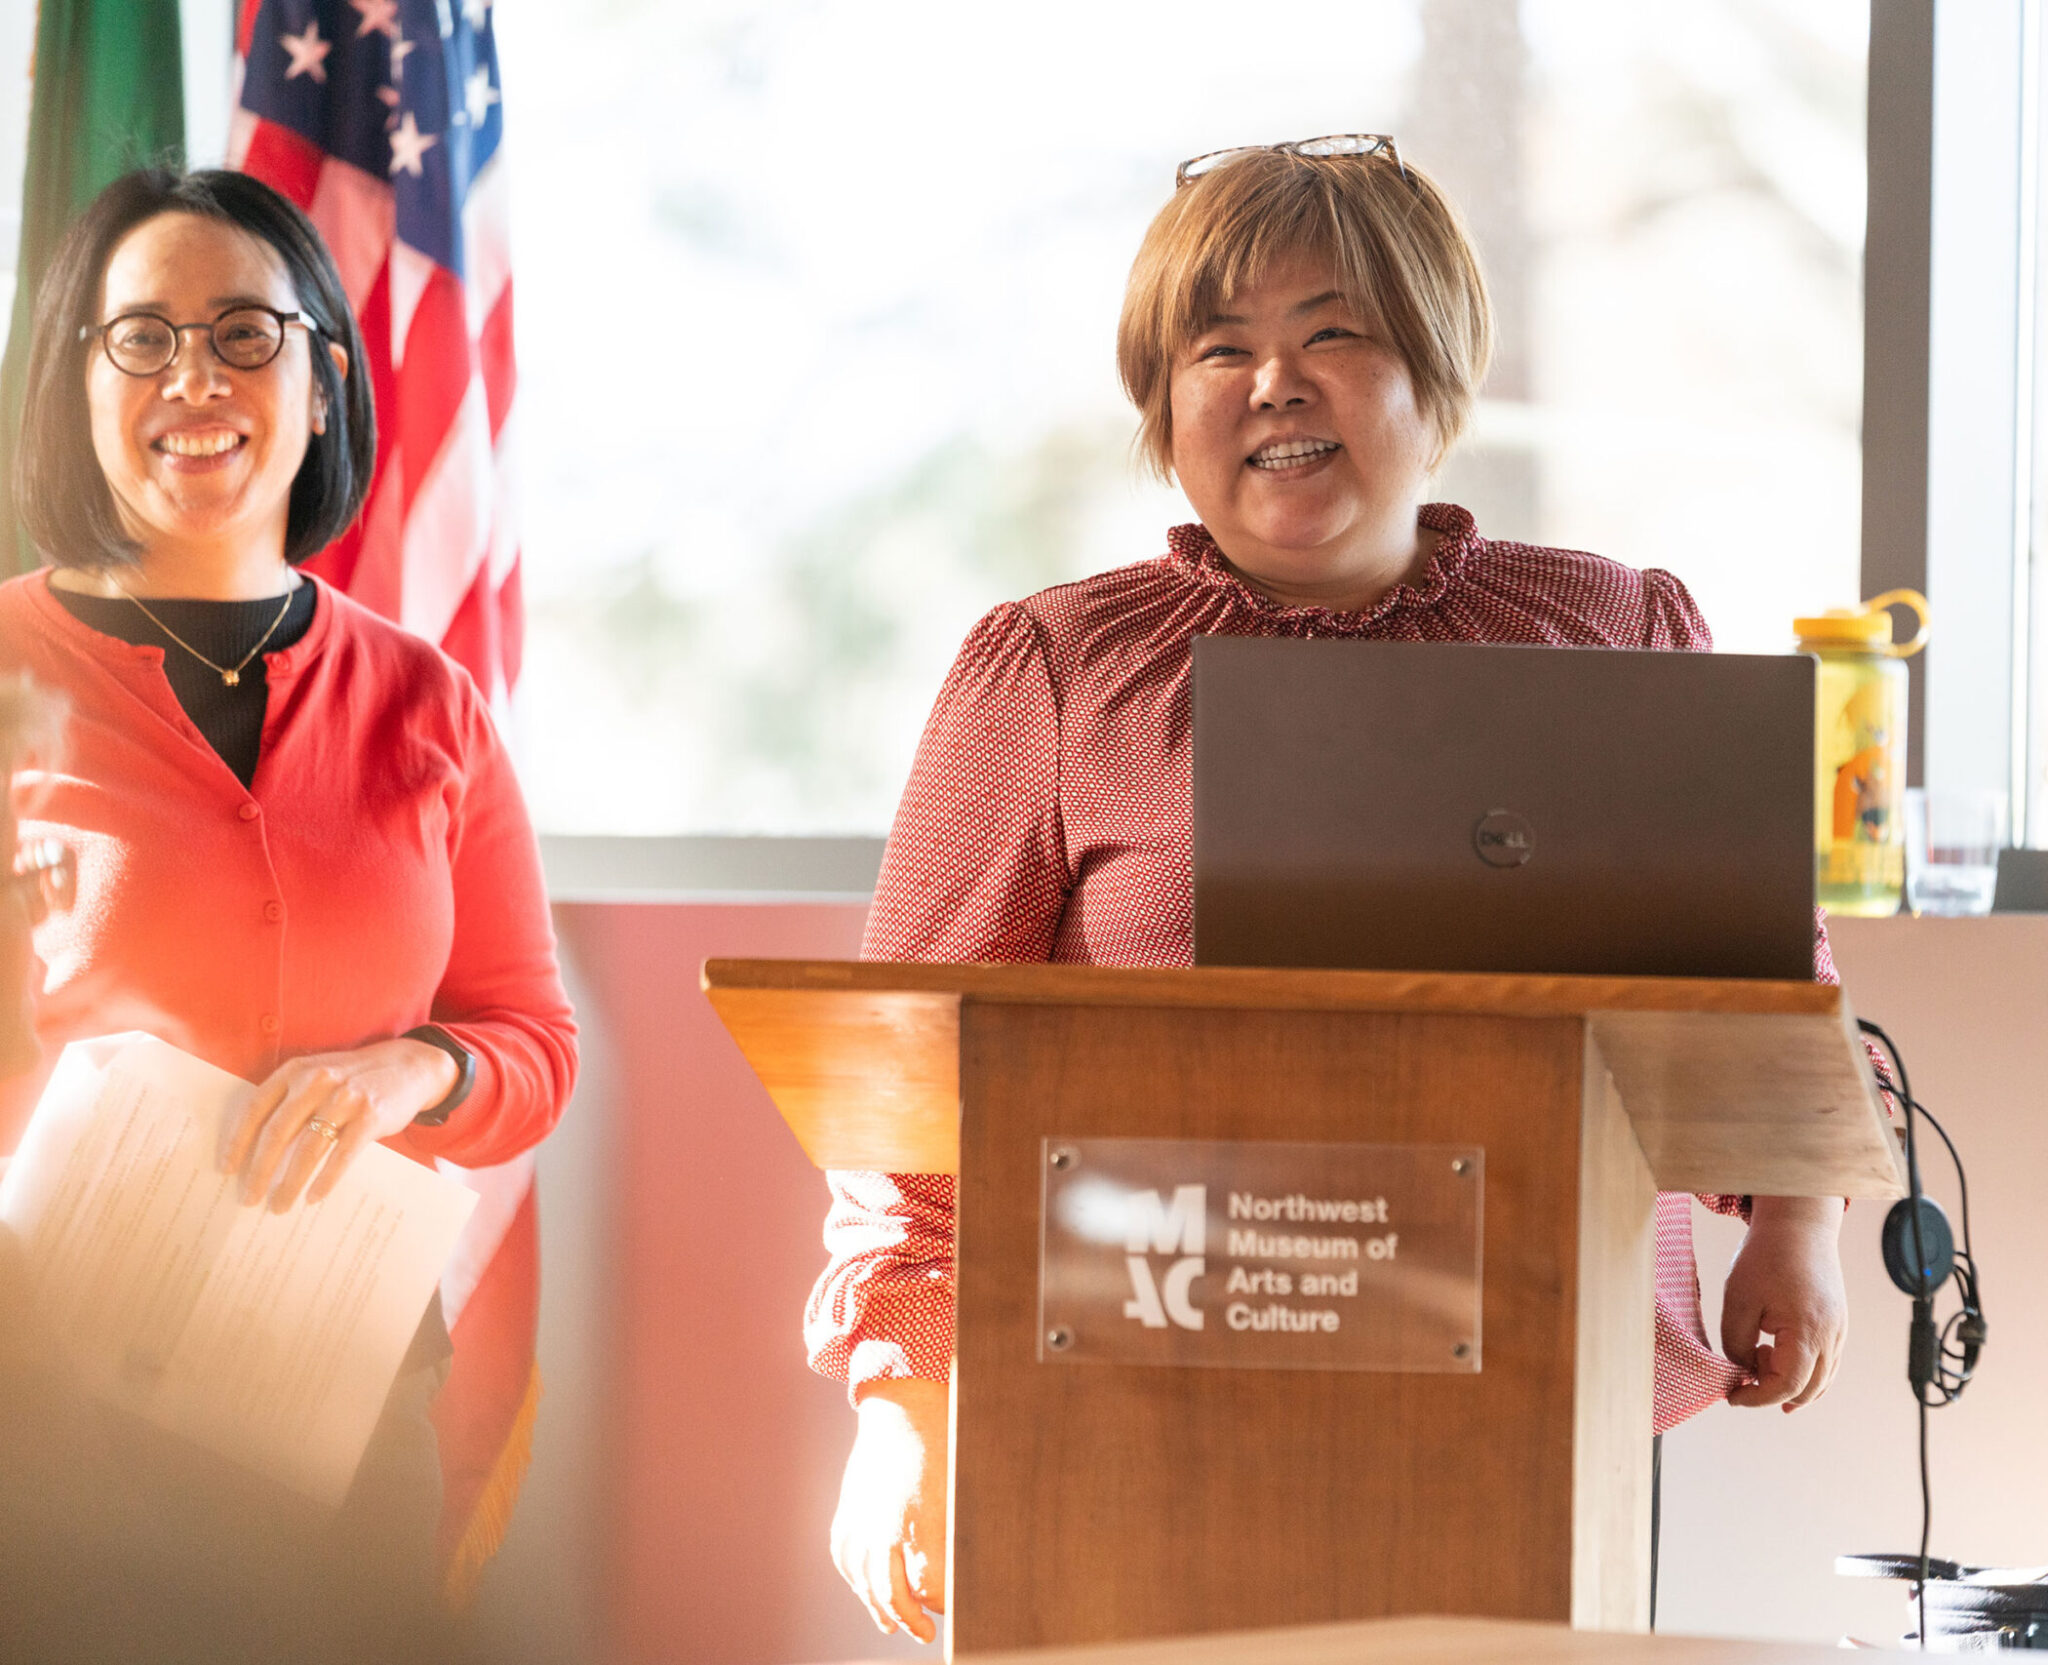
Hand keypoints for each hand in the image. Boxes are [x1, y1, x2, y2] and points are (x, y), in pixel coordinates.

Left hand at [221, 1038, 457, 1211]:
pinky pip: (342, 1154)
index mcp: (297, 1071)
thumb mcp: (319, 1077)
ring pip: (308, 1148)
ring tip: (279, 1206)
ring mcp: (346, 1097)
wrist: (411, 1066)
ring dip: (290, 1182)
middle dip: (259, 1170)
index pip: (255, 1108)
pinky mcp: (372, 1115)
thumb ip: (292, 1100)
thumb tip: (257, 1150)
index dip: (237, 1142)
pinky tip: (314, 1197)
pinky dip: (326, 1179)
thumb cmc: (355, 1079)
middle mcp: (318, 1080)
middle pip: (278, 1132)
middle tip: (248, 1198)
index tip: (226, 1170)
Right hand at [830, 1378, 947, 1641]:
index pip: (928, 1589)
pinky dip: (855, 1579)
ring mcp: (861, 1520)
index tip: (952, 1611)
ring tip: (892, 1625)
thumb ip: (949, 1540)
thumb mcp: (955, 1494)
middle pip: (892, 1595)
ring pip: (864, 1582)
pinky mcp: (847, 1511)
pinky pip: (845, 1558)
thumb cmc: (942, 1448)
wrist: (903, 1409)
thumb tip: (949, 1578)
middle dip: (910, 1619)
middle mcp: (884, 1528)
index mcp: (920, 1525)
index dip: (940, 1606)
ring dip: (879, 1608)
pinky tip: (867, 1591)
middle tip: (926, 1634)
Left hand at [1721, 1194, 1847, 1411]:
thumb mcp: (1738, 1299)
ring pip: (1821, 1379)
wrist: (1799, 1225)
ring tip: (1757, 1380)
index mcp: (1807, 1331)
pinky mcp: (1838, 1323)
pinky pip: (1827, 1363)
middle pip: (1808, 1389)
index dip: (1757, 1397)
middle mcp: (1831, 1336)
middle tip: (1742, 1388)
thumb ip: (1736, 1343)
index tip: (1732, 1396)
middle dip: (1773, 1395)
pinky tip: (1779, 1367)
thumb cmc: (1765, 1258)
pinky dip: (1805, 1373)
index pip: (1787, 1385)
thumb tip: (1742, 1370)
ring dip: (1791, 1387)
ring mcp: (1839, 1331)